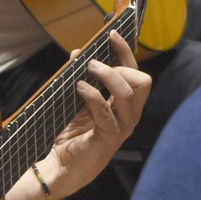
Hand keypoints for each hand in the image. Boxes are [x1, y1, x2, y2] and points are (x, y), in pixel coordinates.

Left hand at [46, 30, 150, 196]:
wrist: (59, 166)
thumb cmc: (69, 135)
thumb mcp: (75, 101)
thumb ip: (80, 78)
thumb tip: (77, 53)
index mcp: (123, 105)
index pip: (134, 72)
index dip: (125, 51)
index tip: (112, 34)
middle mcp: (128, 115)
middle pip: (141, 81)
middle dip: (119, 65)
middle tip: (93, 64)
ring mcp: (121, 128)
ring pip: (128, 93)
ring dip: (108, 76)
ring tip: (87, 70)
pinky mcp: (109, 139)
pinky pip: (106, 111)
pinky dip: (93, 94)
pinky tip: (79, 87)